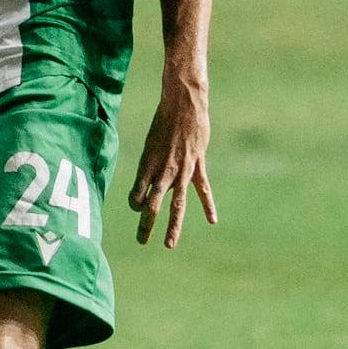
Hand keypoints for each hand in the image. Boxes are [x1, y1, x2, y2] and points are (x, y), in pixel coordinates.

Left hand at [127, 78, 217, 248]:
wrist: (183, 104)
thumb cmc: (164, 121)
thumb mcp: (151, 143)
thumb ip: (152, 164)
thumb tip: (149, 180)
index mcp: (147, 164)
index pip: (136, 194)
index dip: (135, 204)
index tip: (136, 207)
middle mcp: (162, 171)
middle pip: (151, 205)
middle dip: (146, 225)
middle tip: (141, 241)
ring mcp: (181, 170)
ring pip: (176, 204)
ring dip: (172, 226)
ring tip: (168, 244)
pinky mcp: (197, 166)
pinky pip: (203, 190)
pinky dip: (208, 206)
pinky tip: (212, 221)